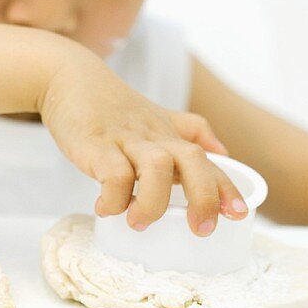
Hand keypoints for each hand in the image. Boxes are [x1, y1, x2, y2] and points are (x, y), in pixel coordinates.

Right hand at [38, 50, 248, 235]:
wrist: (68, 78)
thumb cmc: (112, 107)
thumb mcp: (157, 117)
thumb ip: (191, 132)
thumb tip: (224, 153)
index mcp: (170, 136)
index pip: (208, 162)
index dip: (226, 189)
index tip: (239, 215)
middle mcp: (154, 137)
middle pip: (193, 162)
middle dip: (204, 197)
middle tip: (200, 229)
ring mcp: (126, 140)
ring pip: (157, 168)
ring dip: (153, 202)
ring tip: (138, 221)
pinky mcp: (96, 145)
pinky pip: (114, 175)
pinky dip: (113, 199)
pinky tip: (105, 208)